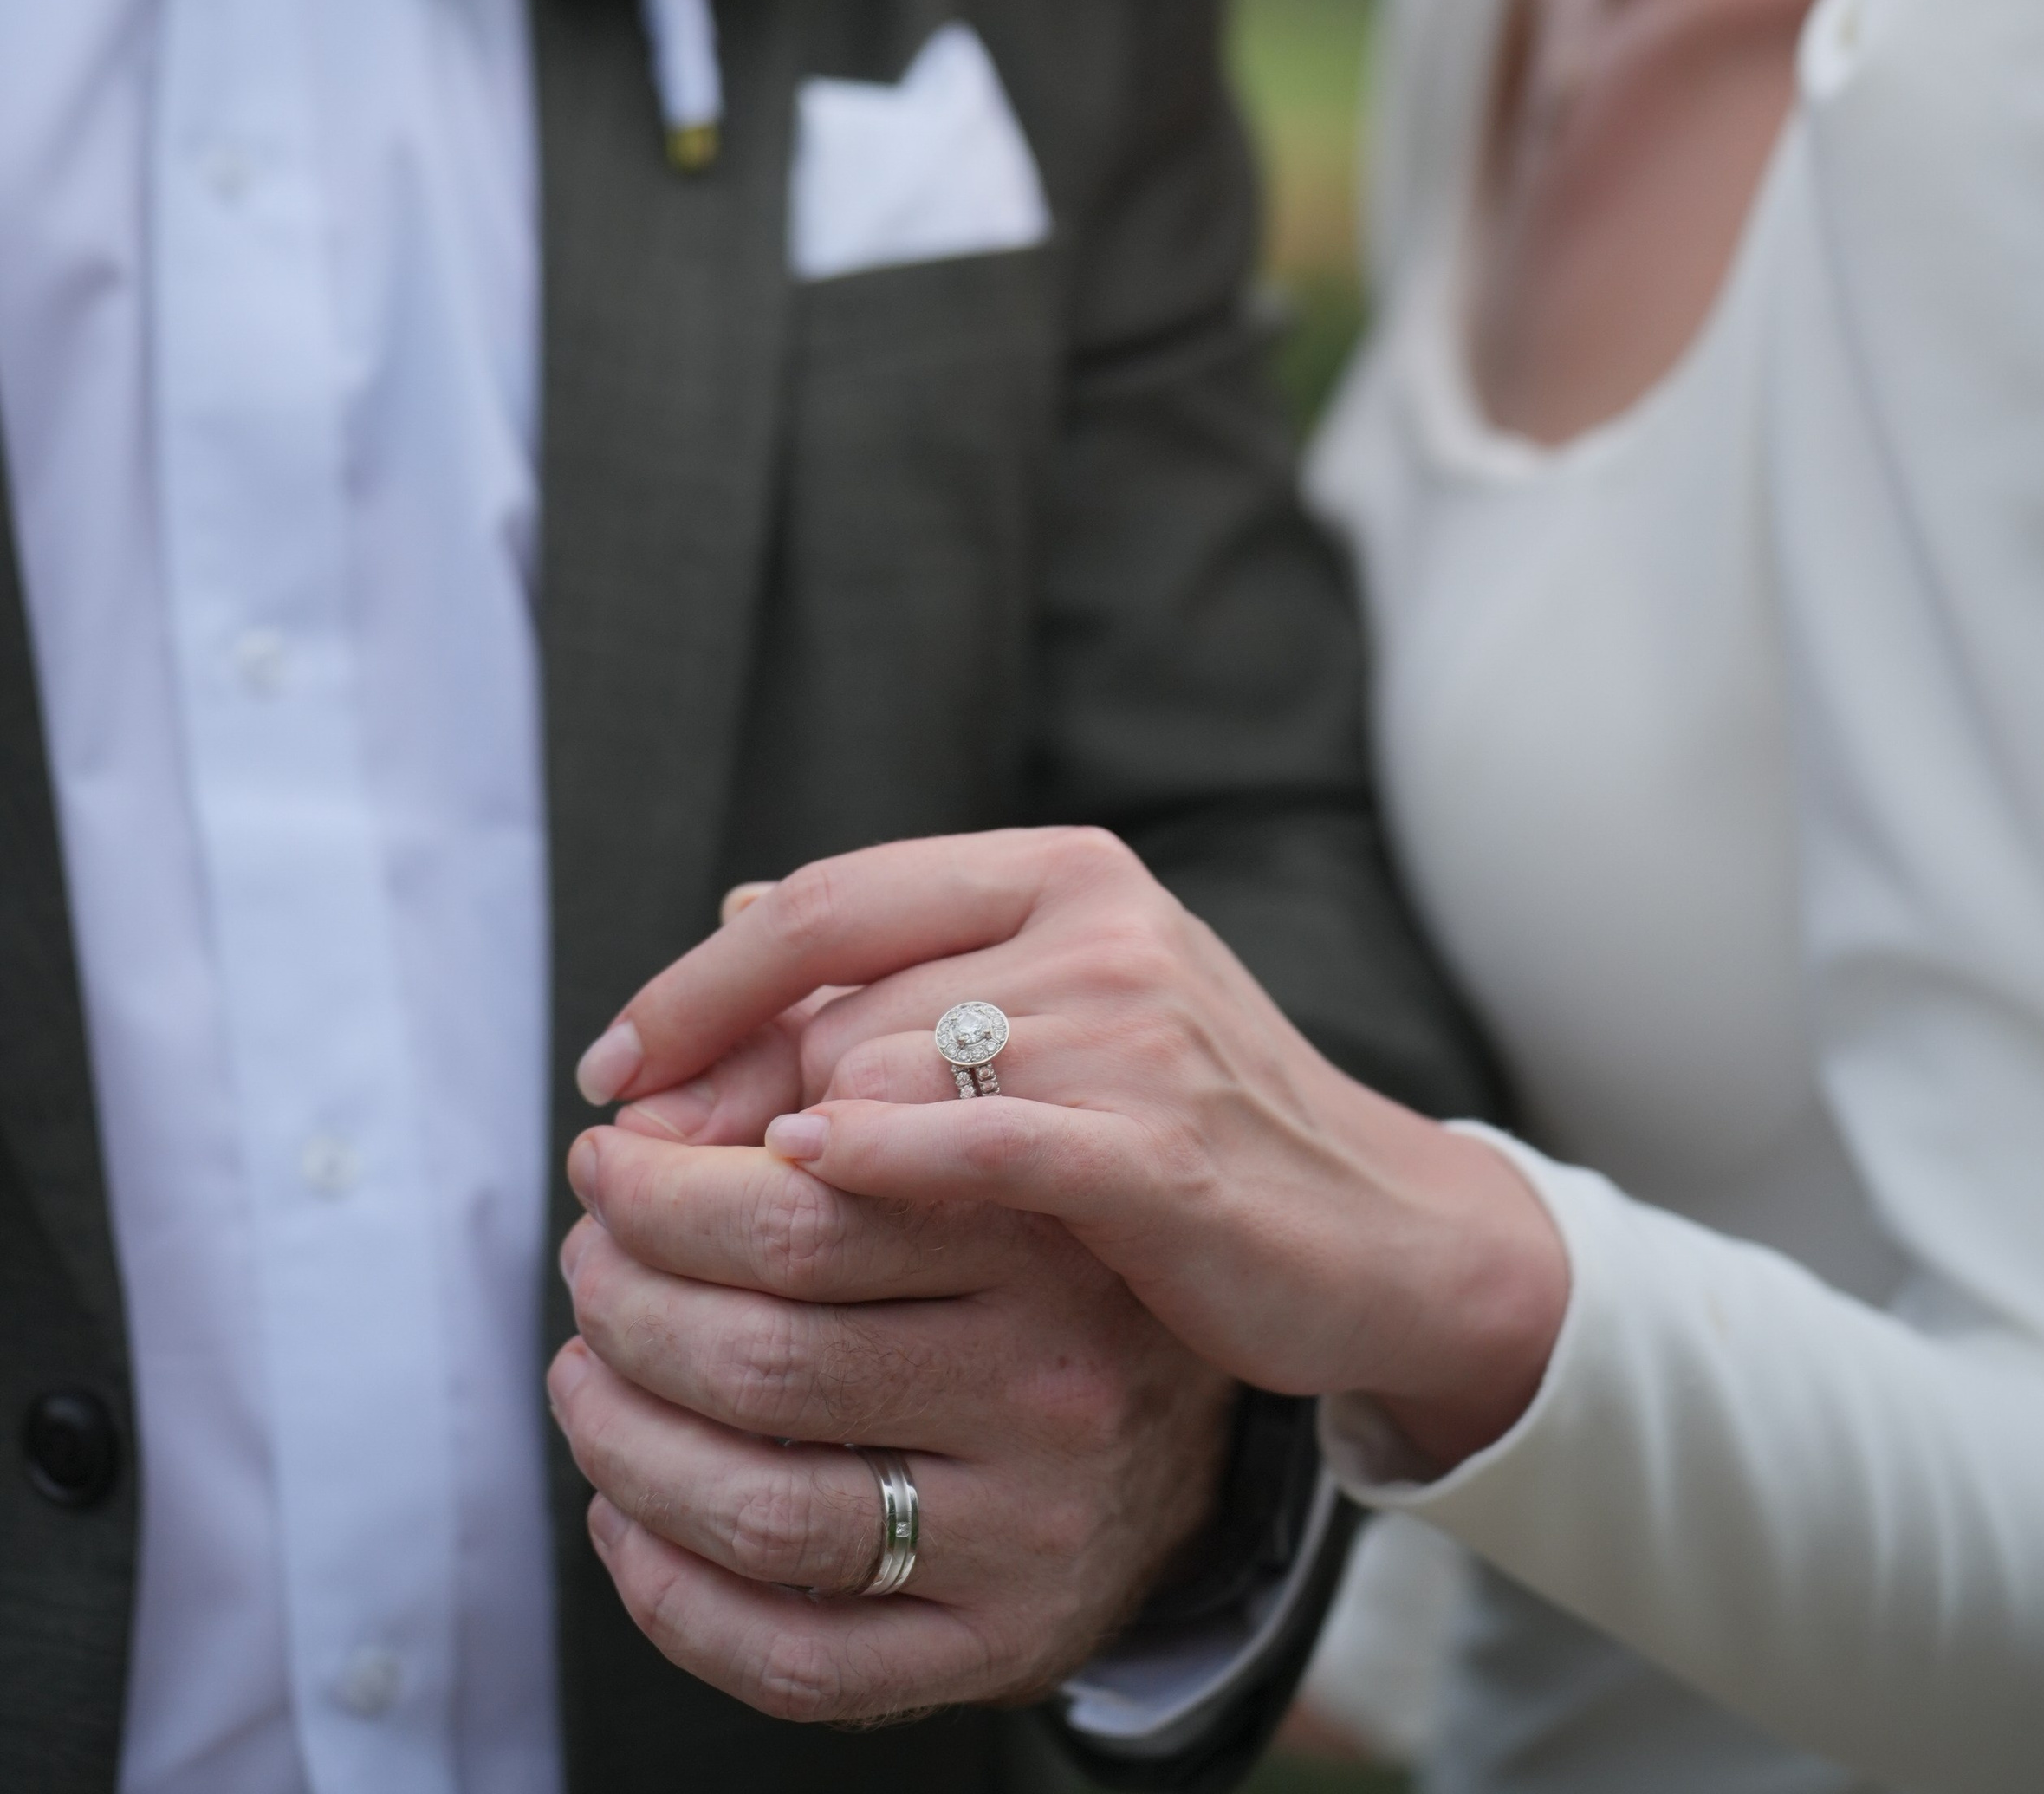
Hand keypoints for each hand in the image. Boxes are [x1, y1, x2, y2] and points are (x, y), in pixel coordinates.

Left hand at [550, 1118, 1234, 1719]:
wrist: (1202, 1418)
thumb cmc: (1037, 1245)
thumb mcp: (970, 1134)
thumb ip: (822, 1093)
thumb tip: (640, 1123)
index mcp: (1042, 1235)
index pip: (796, 1211)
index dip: (660, 1190)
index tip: (606, 1164)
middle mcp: (1053, 1385)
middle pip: (763, 1360)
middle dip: (624, 1308)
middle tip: (588, 1265)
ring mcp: (1033, 1530)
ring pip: (762, 1512)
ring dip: (622, 1448)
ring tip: (583, 1377)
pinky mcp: (1008, 1644)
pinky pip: (797, 1659)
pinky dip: (671, 1595)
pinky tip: (626, 1516)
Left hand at [575, 830, 1569, 1477]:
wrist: (1375, 1230)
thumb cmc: (1184, 1125)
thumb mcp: (1051, 1018)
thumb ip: (907, 975)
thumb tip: (732, 921)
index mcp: (1064, 872)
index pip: (831, 900)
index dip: (700, 983)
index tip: (609, 1067)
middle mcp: (1099, 927)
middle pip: (839, 996)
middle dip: (717, 1093)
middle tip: (628, 1181)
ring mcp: (1136, 1031)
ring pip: (888, 1067)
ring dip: (770, 1154)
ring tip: (690, 1228)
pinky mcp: (1158, 1147)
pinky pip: (982, 1139)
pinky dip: (880, 1155)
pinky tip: (805, 1180)